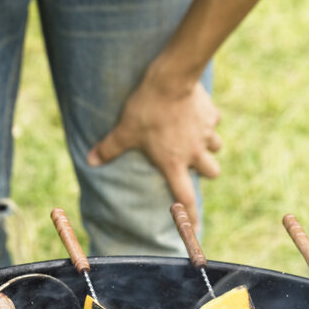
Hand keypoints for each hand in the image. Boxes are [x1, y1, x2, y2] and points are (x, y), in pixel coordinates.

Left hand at [87, 75, 221, 230]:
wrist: (172, 78)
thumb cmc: (147, 109)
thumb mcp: (124, 131)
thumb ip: (109, 148)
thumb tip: (91, 161)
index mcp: (173, 163)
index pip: (185, 198)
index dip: (190, 217)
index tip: (195, 230)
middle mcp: (194, 152)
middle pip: (212, 174)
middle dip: (205, 173)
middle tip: (192, 165)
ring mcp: (206, 133)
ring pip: (217, 148)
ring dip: (209, 147)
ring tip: (195, 138)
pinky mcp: (212, 114)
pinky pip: (215, 122)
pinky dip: (208, 121)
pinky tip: (196, 112)